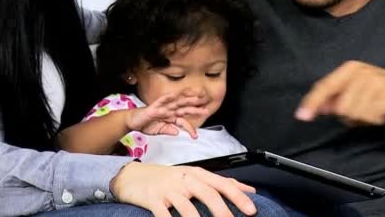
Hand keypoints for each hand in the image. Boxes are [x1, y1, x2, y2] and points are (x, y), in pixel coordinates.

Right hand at [110, 161, 256, 216]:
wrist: (132, 176)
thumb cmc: (168, 178)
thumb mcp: (195, 176)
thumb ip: (221, 183)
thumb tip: (249, 190)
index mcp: (197, 173)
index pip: (221, 183)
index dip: (237, 196)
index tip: (252, 210)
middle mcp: (184, 179)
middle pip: (207, 193)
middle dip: (222, 211)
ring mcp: (168, 189)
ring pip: (187, 207)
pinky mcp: (153, 200)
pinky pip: (164, 216)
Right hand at [126, 93, 208, 138]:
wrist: (133, 121)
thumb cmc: (146, 124)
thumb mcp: (159, 130)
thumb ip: (168, 130)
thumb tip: (177, 132)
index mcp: (170, 117)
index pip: (183, 122)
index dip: (190, 128)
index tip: (195, 136)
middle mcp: (168, 111)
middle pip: (184, 109)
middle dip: (195, 109)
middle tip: (206, 110)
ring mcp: (162, 108)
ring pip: (176, 103)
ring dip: (186, 100)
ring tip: (196, 99)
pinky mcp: (154, 107)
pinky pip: (161, 101)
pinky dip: (168, 97)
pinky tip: (174, 95)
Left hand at [295, 61, 384, 125]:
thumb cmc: (383, 93)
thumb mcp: (356, 91)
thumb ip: (335, 98)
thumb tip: (317, 108)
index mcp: (350, 69)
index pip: (324, 86)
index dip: (312, 102)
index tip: (301, 116)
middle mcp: (361, 72)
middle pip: (340, 107)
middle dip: (350, 116)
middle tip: (365, 111)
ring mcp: (376, 83)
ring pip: (354, 114)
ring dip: (364, 119)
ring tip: (376, 111)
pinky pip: (370, 117)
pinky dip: (375, 120)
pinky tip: (384, 114)